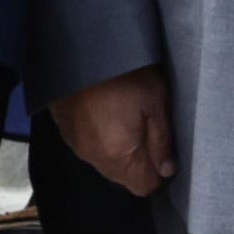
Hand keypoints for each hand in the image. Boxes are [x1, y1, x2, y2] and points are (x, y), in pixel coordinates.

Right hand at [55, 68, 176, 198]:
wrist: (82, 48)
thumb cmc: (126, 76)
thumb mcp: (156, 103)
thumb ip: (162, 142)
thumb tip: (167, 170)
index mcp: (117, 155)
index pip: (143, 186)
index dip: (158, 173)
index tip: (165, 151)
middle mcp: (92, 156)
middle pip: (124, 176)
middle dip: (140, 161)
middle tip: (149, 127)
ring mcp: (75, 144)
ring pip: (106, 162)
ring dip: (121, 149)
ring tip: (129, 117)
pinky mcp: (65, 130)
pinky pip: (90, 146)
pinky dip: (102, 137)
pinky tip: (109, 113)